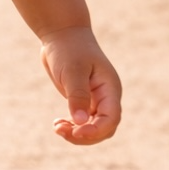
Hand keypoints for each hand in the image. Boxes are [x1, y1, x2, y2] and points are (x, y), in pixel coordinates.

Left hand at [40, 26, 121, 145]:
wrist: (62, 34)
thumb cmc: (69, 49)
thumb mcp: (72, 71)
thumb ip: (77, 95)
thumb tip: (80, 122)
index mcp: (110, 89)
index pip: (111, 118)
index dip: (96, 130)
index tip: (76, 132)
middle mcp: (106, 97)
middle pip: (104, 128)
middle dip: (84, 136)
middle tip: (60, 131)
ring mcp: (96, 100)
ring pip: (93, 128)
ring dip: (76, 133)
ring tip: (57, 127)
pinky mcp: (83, 100)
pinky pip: (82, 122)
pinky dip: (71, 126)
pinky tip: (58, 123)